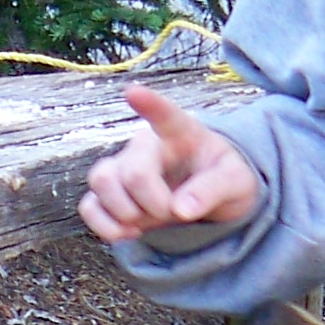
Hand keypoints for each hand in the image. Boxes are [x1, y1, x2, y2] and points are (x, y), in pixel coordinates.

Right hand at [80, 84, 262, 245]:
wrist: (213, 200)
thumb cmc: (224, 179)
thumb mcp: (235, 182)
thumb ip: (211, 190)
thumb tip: (180, 209)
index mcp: (180, 133)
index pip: (165, 115)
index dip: (149, 104)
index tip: (133, 92)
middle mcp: (146, 146)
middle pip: (130, 170)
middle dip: (150, 202)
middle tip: (170, 211)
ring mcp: (123, 169)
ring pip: (100, 181)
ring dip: (123, 212)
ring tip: (145, 223)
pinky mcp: (110, 196)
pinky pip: (89, 206)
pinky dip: (105, 226)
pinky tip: (128, 233)